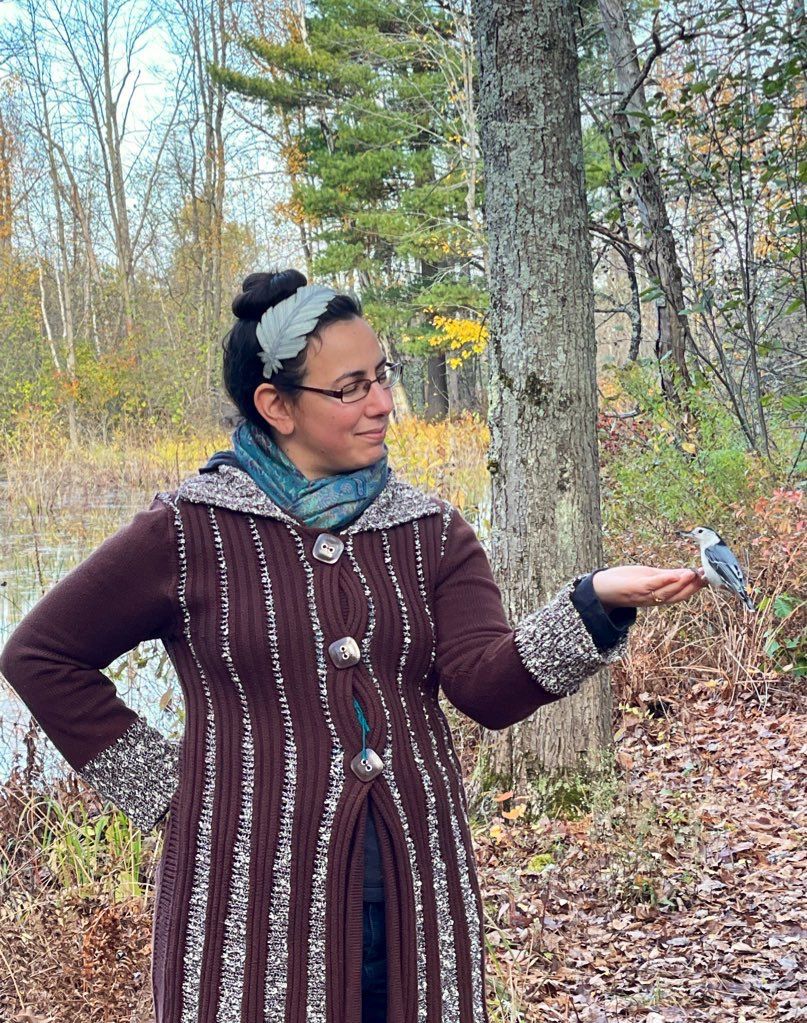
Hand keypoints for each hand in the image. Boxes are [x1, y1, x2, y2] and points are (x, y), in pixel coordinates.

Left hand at [591, 564, 707, 611]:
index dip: (696, 587)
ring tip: (695, 574)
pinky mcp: (635, 588)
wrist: (601, 588)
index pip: (682, 593)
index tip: (710, 577)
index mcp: (659, 596)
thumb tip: (688, 573)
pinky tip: (677, 573)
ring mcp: (645, 595)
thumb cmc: (625, 582)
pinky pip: (653, 585)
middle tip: (708, 576)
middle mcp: (654, 599)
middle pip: (678, 595)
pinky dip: (666, 580)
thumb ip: (667, 576)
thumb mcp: (650, 577)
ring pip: (668, 592)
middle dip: (694, 587)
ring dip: (683, 583)